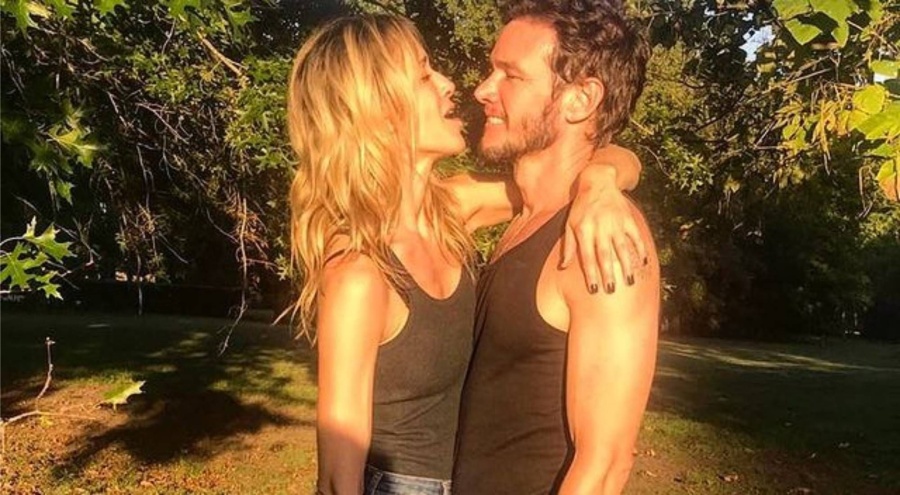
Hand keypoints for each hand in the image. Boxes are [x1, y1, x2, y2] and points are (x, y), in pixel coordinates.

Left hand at [561, 165, 647, 293]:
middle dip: (608, 273)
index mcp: (583, 230)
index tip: (594, 289)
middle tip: (611, 289)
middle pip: (605, 254)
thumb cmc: (581, 207)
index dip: (591, 273)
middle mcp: (599, 227)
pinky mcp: (627, 218)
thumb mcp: (569, 224)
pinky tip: (643, 262)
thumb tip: (562, 267)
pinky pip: (635, 236)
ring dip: (626, 265)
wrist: (598, 182)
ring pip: (622, 247)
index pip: (587, 256)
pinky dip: (640, 249)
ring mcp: (615, 222)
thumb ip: (567, 246)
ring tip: (629, 281)